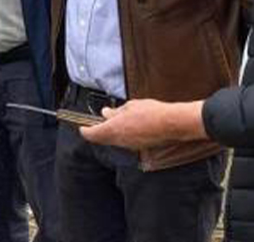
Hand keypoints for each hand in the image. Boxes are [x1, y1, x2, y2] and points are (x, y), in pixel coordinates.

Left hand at [78, 99, 207, 149]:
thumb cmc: (151, 112)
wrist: (172, 124)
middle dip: (97, 132)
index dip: (85, 130)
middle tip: (95, 124)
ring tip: (113, 121)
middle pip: (101, 139)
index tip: (81, 126)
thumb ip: (116, 112)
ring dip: (110, 132)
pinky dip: (121, 135)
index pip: (92, 134)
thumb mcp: (130, 106)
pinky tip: (127, 126)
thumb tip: (106, 113)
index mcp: (113, 129)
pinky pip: (124, 142)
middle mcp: (119, 141)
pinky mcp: (139, 147)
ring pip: (113, 141)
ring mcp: (129, 146)